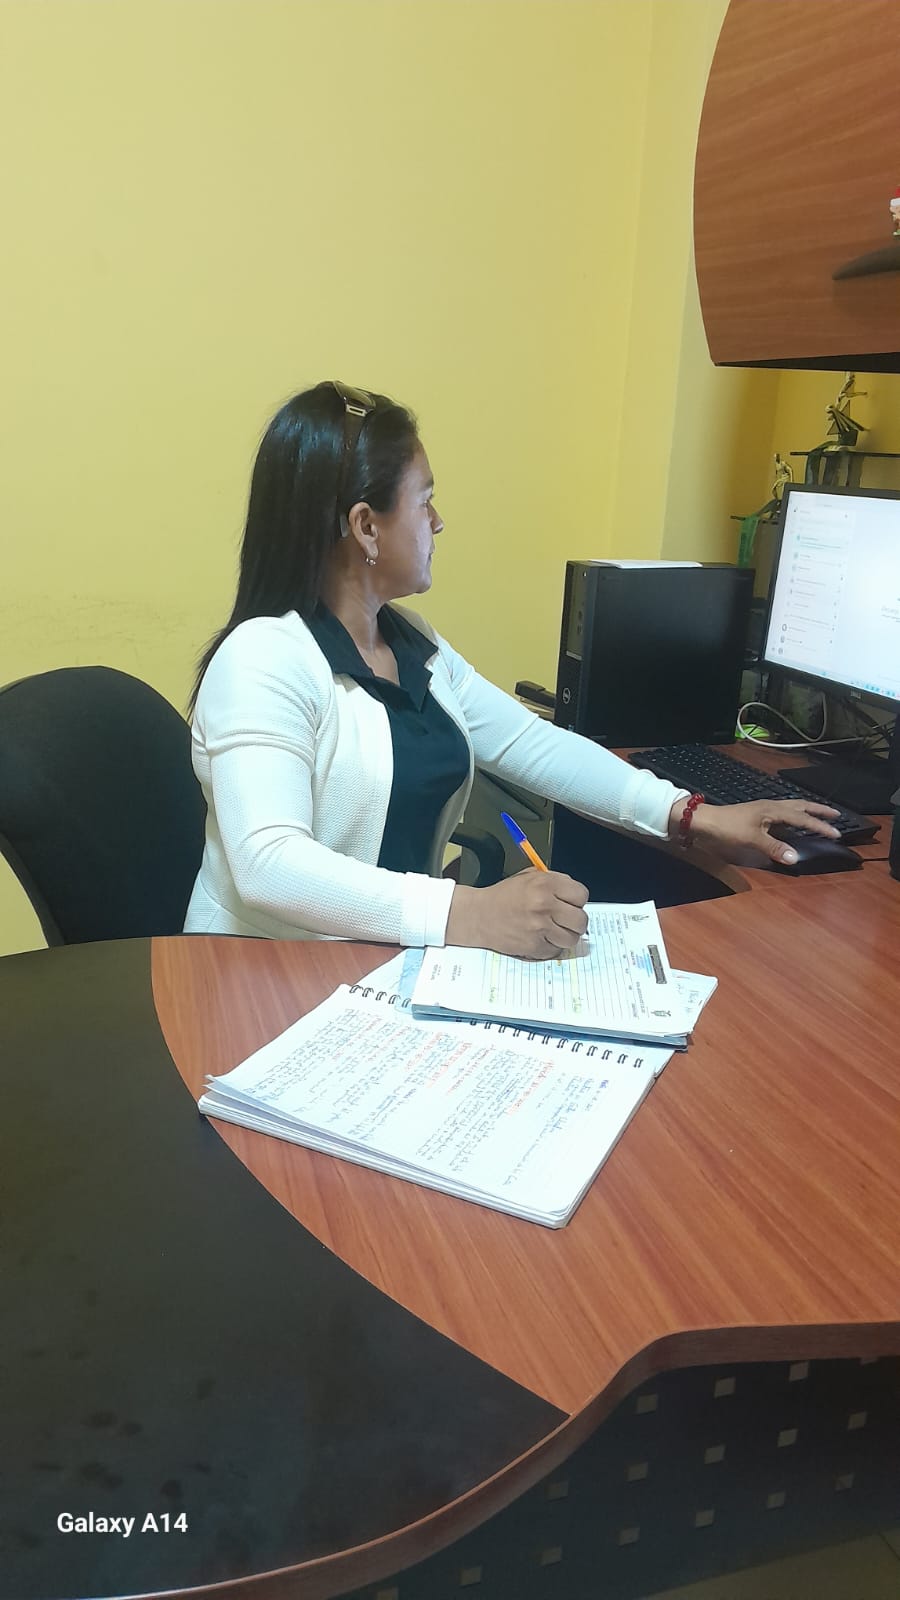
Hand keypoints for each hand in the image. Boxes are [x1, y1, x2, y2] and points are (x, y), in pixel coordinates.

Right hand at [446, 869, 588, 958]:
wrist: (479, 915)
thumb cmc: (503, 896)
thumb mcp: (529, 877)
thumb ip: (554, 882)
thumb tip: (575, 896)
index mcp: (545, 884)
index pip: (582, 895)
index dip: (577, 901)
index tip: (570, 904)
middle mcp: (544, 905)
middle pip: (581, 920)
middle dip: (575, 921)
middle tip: (565, 920)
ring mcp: (539, 928)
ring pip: (571, 939)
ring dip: (565, 936)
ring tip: (554, 931)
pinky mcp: (533, 946)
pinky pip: (556, 951)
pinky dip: (551, 947)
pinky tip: (541, 938)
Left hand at [669, 797, 841, 867]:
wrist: (703, 822)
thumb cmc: (727, 828)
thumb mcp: (752, 839)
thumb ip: (774, 848)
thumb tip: (795, 858)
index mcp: (773, 810)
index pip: (802, 818)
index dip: (820, 826)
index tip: (837, 833)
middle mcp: (771, 807)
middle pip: (800, 807)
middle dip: (818, 811)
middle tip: (835, 815)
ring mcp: (763, 810)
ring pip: (791, 808)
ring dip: (806, 812)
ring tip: (818, 816)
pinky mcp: (756, 816)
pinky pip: (782, 814)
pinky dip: (793, 817)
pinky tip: (792, 824)